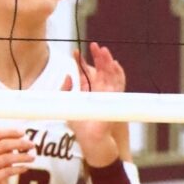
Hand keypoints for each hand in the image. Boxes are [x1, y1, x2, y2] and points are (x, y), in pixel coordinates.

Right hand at [0, 128, 34, 183]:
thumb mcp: (1, 153)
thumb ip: (9, 144)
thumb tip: (26, 138)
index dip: (10, 132)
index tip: (23, 133)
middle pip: (3, 145)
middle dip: (20, 143)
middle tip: (32, 145)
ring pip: (6, 158)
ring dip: (22, 156)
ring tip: (32, 157)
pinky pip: (7, 171)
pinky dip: (18, 168)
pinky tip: (25, 168)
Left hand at [63, 42, 123, 166]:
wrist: (92, 139)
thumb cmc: (81, 125)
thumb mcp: (69, 106)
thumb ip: (65, 91)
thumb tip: (67, 76)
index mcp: (88, 90)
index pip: (85, 72)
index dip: (81, 62)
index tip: (75, 52)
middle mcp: (99, 89)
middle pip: (100, 69)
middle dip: (97, 57)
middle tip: (93, 45)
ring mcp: (108, 93)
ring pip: (110, 72)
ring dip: (108, 61)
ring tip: (103, 50)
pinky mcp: (114, 98)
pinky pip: (119, 82)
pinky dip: (118, 72)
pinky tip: (114, 63)